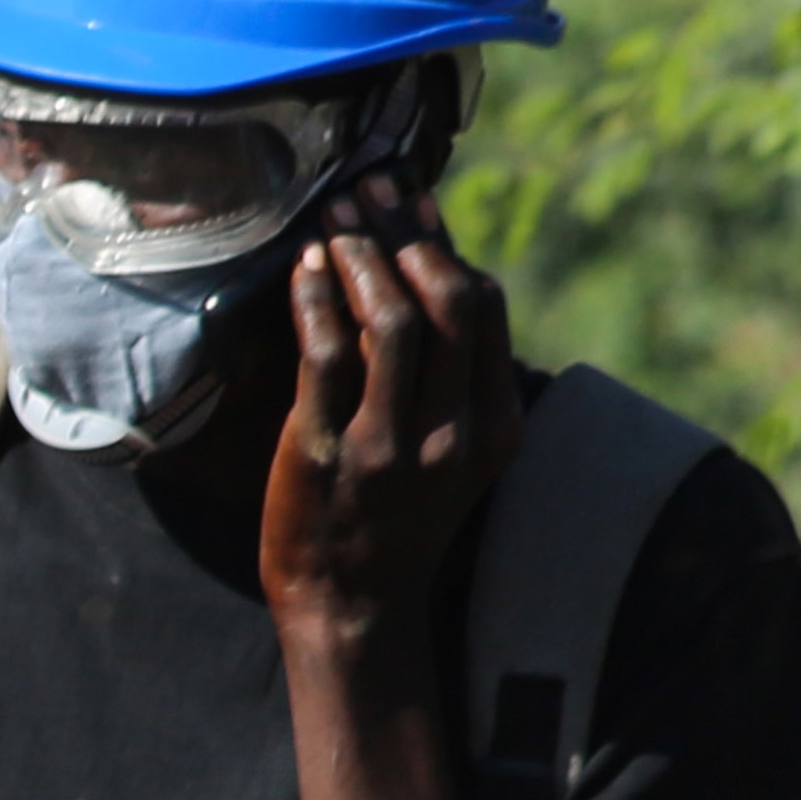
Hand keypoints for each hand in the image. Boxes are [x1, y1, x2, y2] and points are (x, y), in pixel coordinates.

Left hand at [263, 181, 523, 630]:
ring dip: (362, 255)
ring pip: (393, 320)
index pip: (485, 307)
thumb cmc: (395, 524)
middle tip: (370, 188)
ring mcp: (392, 445)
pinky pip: (328, 356)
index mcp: (496, 426)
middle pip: (449, 301)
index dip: (446, 244)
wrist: (353, 611)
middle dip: (408, 233)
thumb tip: (431, 282)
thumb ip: (454, 382)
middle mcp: (454, 432)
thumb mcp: (452, 455)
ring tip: (334, 217)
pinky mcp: (329, 454)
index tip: (414, 201)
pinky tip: (304, 269)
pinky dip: (317, 300)